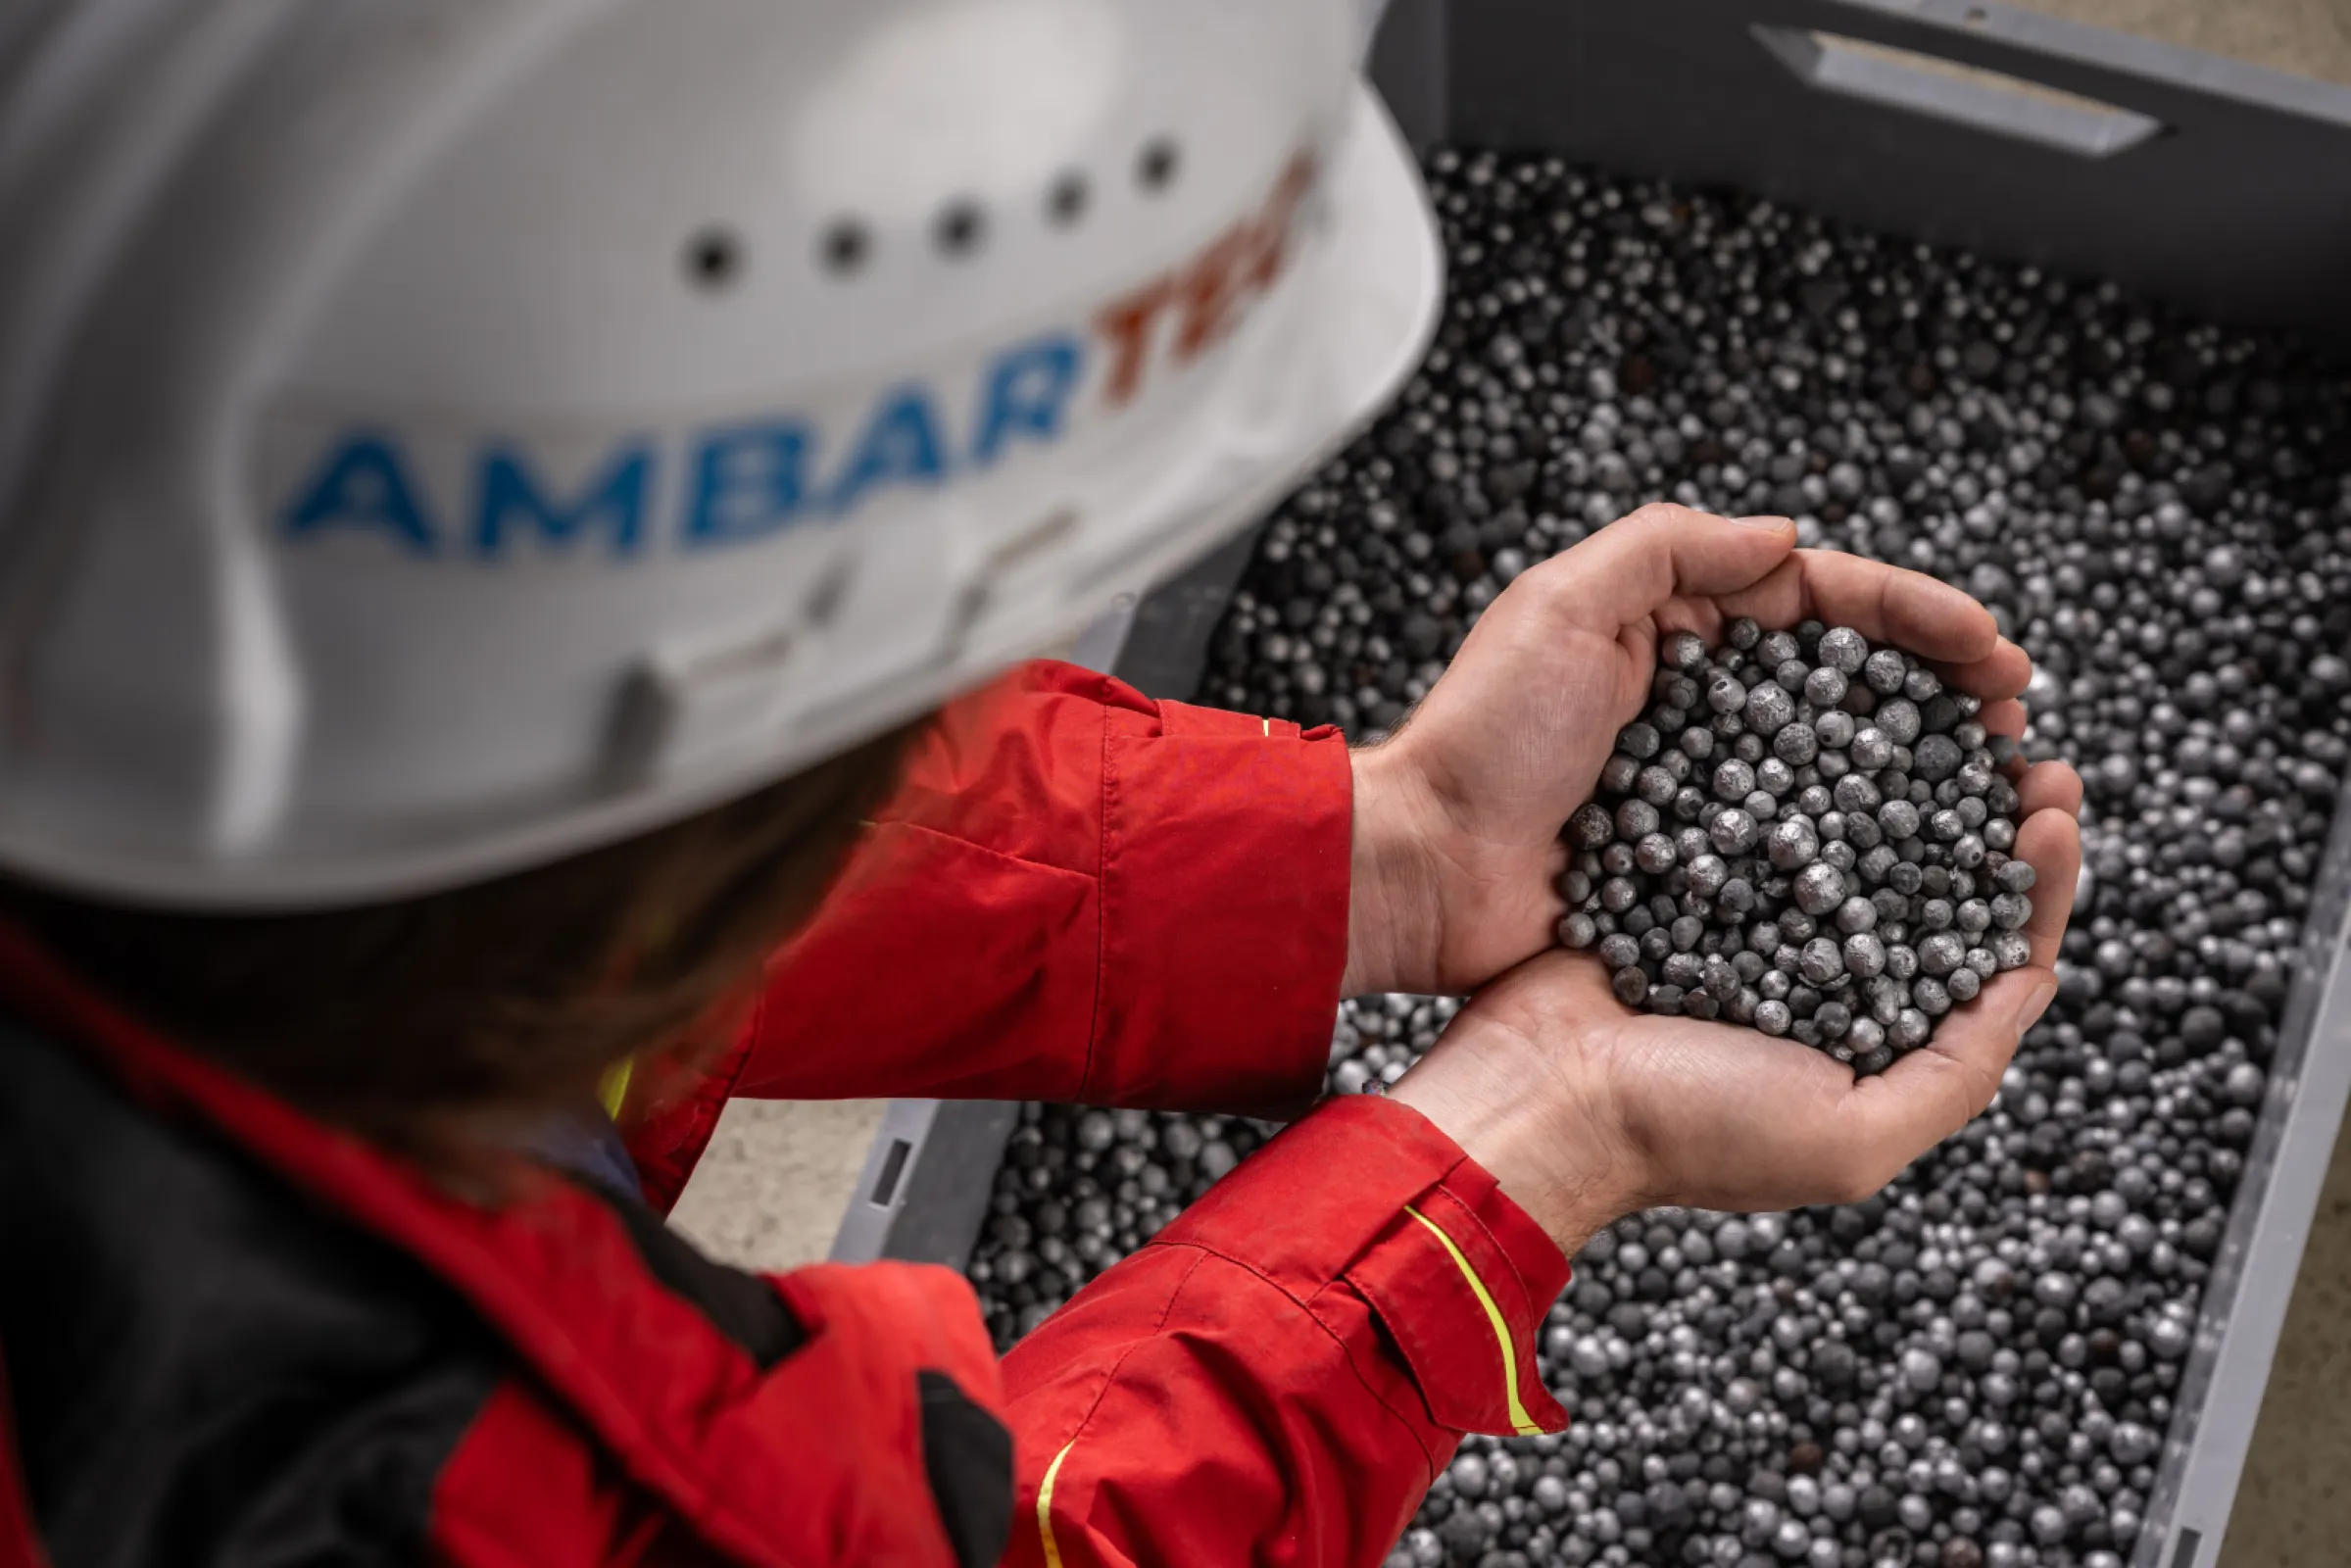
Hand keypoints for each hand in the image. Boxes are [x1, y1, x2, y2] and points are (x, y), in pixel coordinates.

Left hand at [1342, 504, 2037, 996]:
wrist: (1419, 871)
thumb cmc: (1480, 737)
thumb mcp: (1559, 605)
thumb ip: (1669, 549)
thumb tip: (1789, 538)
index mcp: (1671, 629)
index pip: (1820, 603)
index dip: (1913, 618)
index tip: (1991, 648)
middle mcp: (1700, 708)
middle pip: (1849, 685)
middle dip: (1942, 690)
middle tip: (2016, 717)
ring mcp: (1704, 796)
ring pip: (1841, 770)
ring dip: (1927, 772)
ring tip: (2002, 786)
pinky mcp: (1698, 875)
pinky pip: (1800, 856)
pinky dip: (1869, 854)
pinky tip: (1931, 866)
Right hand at [1386, 760, 2081, 1253]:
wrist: (1538, 1095)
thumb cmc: (1690, 1132)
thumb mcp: (1852, 1137)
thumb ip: (1957, 1071)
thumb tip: (2032, 980)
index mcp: (1874, 1046)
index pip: (1987, 956)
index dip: (2034, 882)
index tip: (2053, 807)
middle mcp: (1823, 980)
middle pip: (1933, 881)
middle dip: (1988, 809)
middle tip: (2023, 743)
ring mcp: (1755, 925)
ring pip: (1857, 834)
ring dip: (1912, 772)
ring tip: (1952, 713)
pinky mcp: (1688, 878)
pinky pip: (1763, 812)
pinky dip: (1809, 765)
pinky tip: (1839, 717)